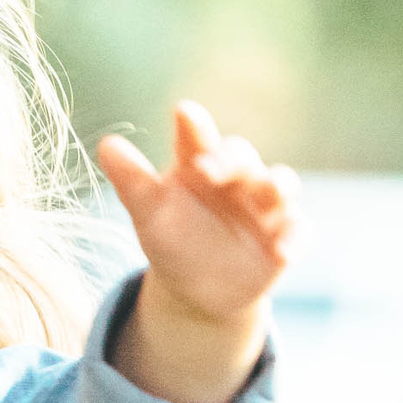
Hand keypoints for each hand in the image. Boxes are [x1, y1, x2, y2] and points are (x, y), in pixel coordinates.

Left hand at [95, 102, 299, 402]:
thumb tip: (105, 144)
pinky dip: (293, 238)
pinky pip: (297, 231)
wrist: (199, 290)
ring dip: (278, 186)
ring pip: (281, 184)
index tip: (183, 112)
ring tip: (270, 193)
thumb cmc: (172, 239)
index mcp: (200, 164)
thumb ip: (131, 179)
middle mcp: (236, 178)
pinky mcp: (285, 235)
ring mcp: (265, 206)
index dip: (193, 125)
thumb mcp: (148, 212)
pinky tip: (281, 252)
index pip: (197, 138)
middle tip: (207, 168)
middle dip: (229, 159)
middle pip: (241, 156)